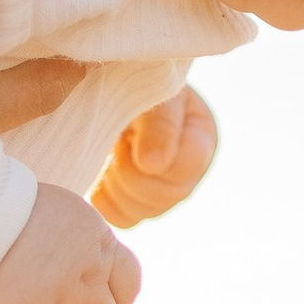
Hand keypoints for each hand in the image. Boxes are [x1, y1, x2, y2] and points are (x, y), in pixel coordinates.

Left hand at [92, 86, 218, 227]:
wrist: (107, 92)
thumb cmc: (133, 83)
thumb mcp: (152, 89)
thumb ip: (159, 123)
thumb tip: (154, 164)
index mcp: (201, 138)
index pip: (189, 163)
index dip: (156, 155)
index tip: (129, 136)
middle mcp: (188, 174)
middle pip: (165, 195)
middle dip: (130, 170)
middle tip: (117, 140)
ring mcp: (162, 195)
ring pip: (141, 211)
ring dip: (115, 182)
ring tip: (111, 151)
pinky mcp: (135, 207)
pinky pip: (121, 219)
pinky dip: (104, 197)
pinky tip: (102, 170)